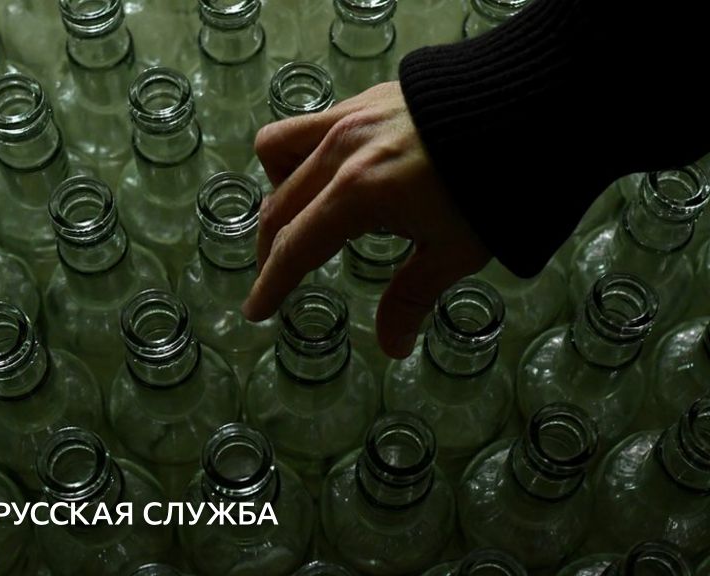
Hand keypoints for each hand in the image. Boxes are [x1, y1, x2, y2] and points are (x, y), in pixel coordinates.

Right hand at [242, 81, 491, 358]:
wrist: (537, 103)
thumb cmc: (499, 185)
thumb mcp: (456, 251)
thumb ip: (411, 297)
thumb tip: (391, 348)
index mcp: (358, 194)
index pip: (294, 249)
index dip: (270, 285)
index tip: (255, 311)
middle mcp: (340, 151)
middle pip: (279, 207)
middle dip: (270, 248)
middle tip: (279, 276)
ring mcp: (349, 117)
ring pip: (278, 151)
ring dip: (278, 189)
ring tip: (305, 214)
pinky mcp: (366, 97)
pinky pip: (309, 125)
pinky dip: (305, 155)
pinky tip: (337, 175)